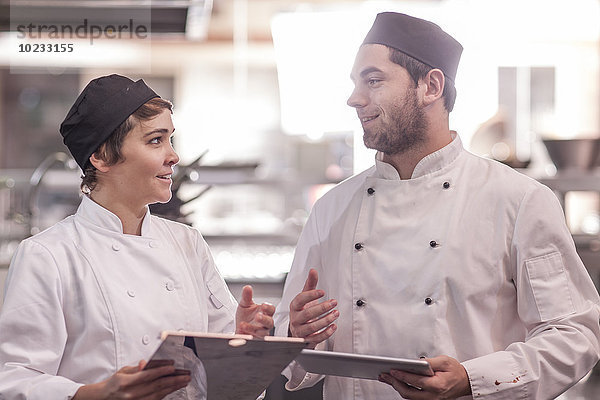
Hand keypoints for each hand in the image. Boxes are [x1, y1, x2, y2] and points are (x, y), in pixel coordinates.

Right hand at [73, 360, 190, 399]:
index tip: (173, 367)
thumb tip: (145, 363)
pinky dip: (165, 394)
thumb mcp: (123, 372)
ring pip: (158, 394)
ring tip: (183, 382)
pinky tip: (173, 389)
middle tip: (185, 376)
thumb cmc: (114, 384)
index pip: (147, 375)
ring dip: (173, 388)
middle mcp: (131, 394)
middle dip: (173, 380)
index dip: (161, 371)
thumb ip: (136, 368)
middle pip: (156, 386)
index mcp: (126, 383)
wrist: (104, 398)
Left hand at [235, 285, 274, 337]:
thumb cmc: (245, 316)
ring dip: (253, 328)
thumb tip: (247, 288)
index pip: (271, 310)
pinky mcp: (255, 339)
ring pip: (262, 332)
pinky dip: (247, 335)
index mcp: (264, 313)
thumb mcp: (245, 305)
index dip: (268, 308)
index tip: (263, 305)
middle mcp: (264, 323)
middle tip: (258, 316)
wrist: (239, 328)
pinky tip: (241, 331)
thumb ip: (246, 296)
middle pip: (270, 322)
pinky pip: (253, 339)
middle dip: (264, 319)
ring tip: (244, 325)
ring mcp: (260, 332)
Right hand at [288, 268, 338, 348]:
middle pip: (308, 314)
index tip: (323, 292)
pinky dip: (326, 333)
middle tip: (334, 302)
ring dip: (326, 320)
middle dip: (322, 308)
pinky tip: (334, 326)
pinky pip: (316, 338)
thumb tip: (313, 270)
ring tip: (336, 313)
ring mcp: (300, 330)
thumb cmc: (303, 310)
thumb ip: (310, 284)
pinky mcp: (307, 340)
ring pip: (312, 327)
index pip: (300, 299)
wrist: (298, 329)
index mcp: (294, 306)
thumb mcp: (305, 296)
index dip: (311, 295)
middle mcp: (295, 318)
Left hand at [378, 355, 470, 399]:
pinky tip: (396, 383)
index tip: (393, 370)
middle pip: (409, 393)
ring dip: (397, 387)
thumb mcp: (444, 361)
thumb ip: (429, 362)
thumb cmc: (455, 371)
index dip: (403, 376)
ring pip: (409, 397)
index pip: (416, 381)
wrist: (465, 382)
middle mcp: (433, 396)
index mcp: (437, 385)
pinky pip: (413, 398)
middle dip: (395, 383)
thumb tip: (415, 362)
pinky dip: (403, 390)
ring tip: (386, 378)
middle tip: (385, 375)